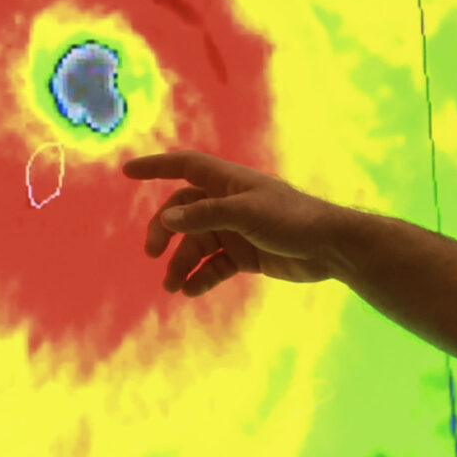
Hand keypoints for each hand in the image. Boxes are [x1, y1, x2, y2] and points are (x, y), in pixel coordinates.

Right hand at [121, 150, 346, 294]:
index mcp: (228, 182)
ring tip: (172, 286)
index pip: (184, 167)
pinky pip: (214, 265)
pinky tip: (192, 290)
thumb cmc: (291, 219)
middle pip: (183, 212)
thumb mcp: (244, 214)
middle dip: (165, 231)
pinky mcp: (245, 255)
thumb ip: (204, 216)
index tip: (126, 172)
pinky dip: (202, 277)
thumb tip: (166, 218)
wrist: (330, 248)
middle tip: (152, 253)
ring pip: (197, 244)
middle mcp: (228, 203)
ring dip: (182, 263)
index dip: (155, 167)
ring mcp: (236, 230)